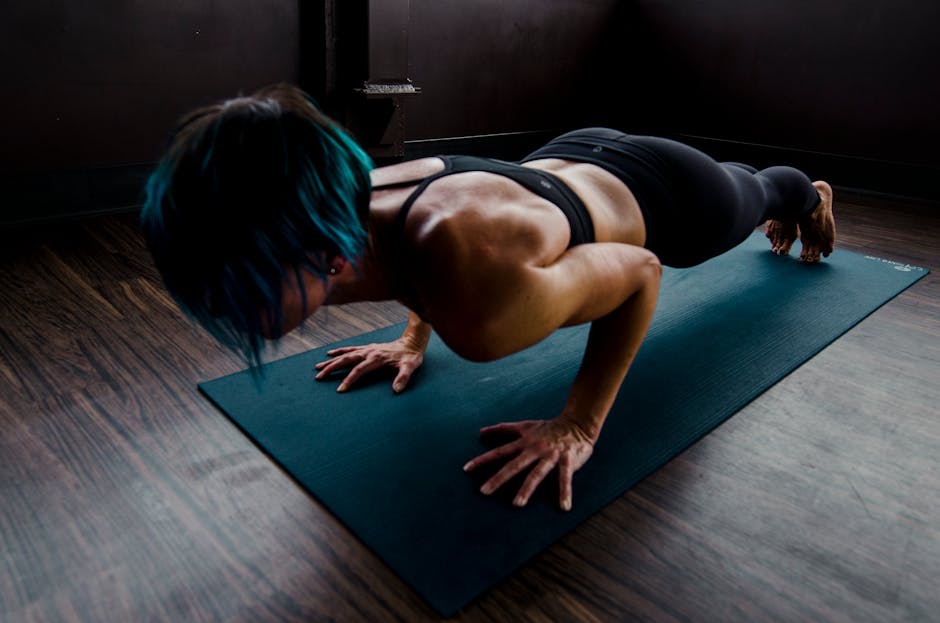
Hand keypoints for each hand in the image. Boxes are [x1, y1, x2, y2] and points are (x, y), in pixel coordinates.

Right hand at [314, 338, 423, 392]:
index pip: (359, 370)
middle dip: (331, 369)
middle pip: (346, 360)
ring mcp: (367, 349)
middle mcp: (369, 352)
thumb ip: (403, 378)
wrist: (412, 342)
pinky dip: (339, 351)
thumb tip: (396, 390)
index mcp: (377, 358)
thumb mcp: (410, 367)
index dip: (349, 380)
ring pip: (345, 354)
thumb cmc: (411, 356)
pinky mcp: (368, 347)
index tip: (340, 389)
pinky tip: (330, 354)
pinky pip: (350, 349)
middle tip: (319, 377)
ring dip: (331, 361)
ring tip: (318, 367)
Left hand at [463, 417, 594, 510]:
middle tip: (483, 492)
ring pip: (536, 474)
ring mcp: (551, 455)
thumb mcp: (525, 426)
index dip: (483, 460)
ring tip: (516, 504)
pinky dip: (565, 492)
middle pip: (513, 465)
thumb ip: (503, 429)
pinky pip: (565, 478)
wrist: (578, 423)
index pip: (499, 452)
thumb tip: (481, 431)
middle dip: (498, 478)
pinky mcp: (568, 461)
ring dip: (526, 489)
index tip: (466, 469)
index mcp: (524, 443)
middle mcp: (534, 449)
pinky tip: (564, 507)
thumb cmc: (549, 427)